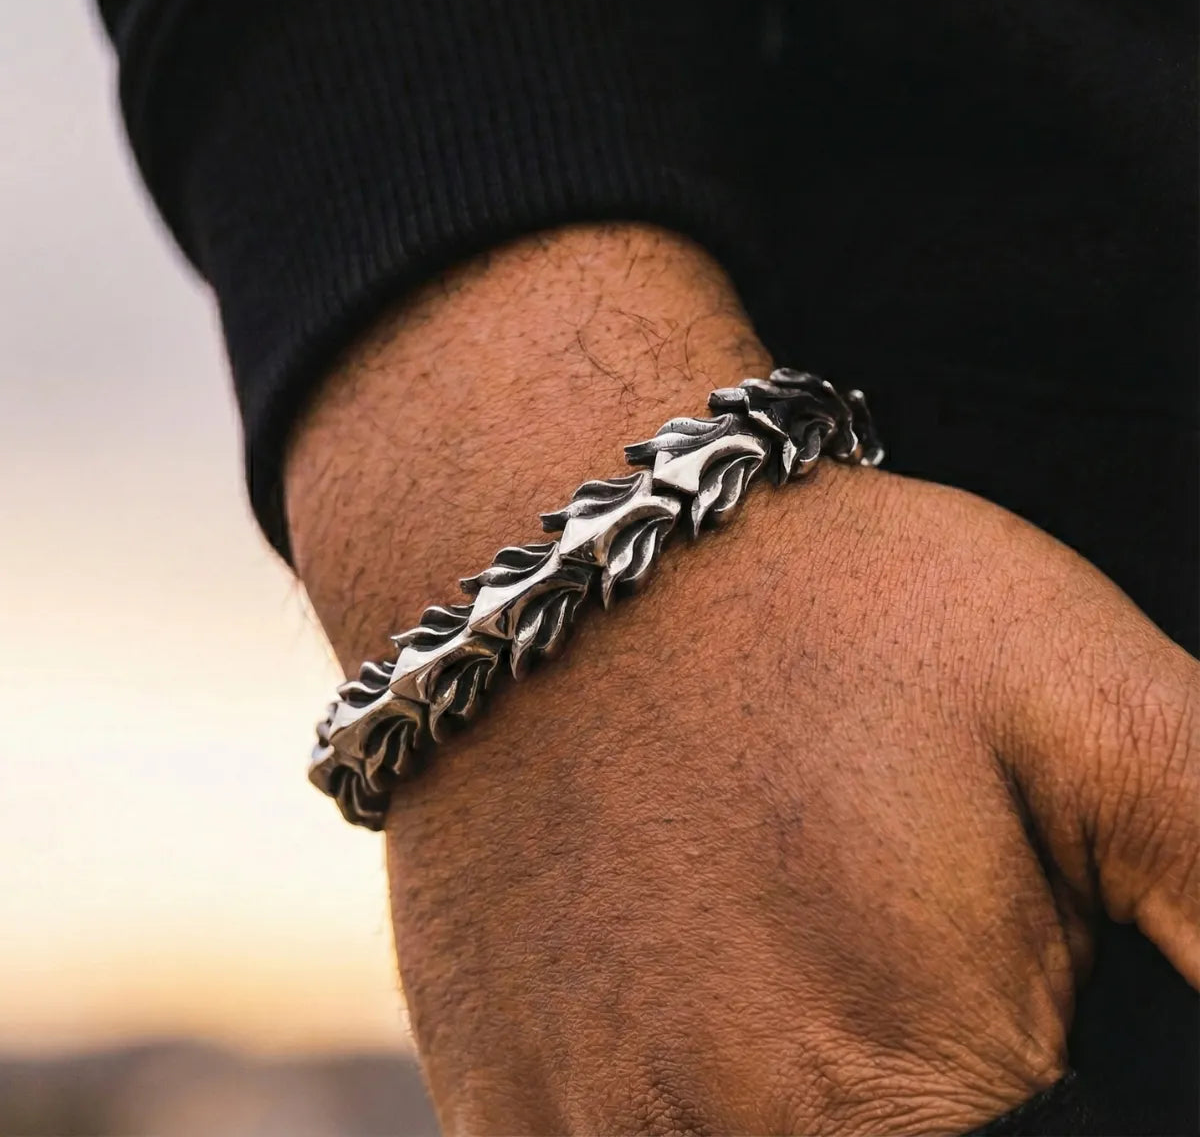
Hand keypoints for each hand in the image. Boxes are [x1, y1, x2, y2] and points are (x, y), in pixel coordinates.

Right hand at [286, 225, 1197, 1134]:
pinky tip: (691, 991)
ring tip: (782, 953)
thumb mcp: (1086, 708)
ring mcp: (572, 1135)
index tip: (1001, 1013)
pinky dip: (676, 1102)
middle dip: (920, 1077)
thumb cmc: (824, 608)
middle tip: (883, 949)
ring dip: (792, 1094)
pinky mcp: (490, 1095)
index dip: (1035, 1082)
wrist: (563, 559)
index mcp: (895, 1098)